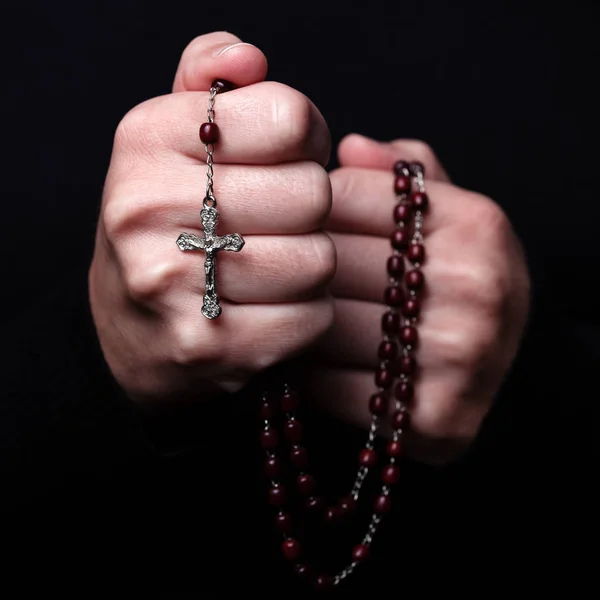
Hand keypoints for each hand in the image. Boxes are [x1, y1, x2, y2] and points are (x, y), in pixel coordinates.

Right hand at [89, 32, 334, 403]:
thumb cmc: (167, 223)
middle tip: (279, 222)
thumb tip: (249, 56)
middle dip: (310, 209)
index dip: (307, 138)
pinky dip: (306, 314)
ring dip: (311, 265)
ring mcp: (172, 284)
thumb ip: (207, 79)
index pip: (288, 116)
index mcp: (147, 139)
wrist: (131, 328)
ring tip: (273, 266)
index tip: (289, 158)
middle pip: (312, 193)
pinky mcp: (207, 347)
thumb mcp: (171, 139)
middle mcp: (147, 207)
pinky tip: (270, 309)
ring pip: (319, 261)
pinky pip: (312, 318)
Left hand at [305, 135, 529, 464]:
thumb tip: (350, 146)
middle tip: (273, 271)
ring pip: (324, 324)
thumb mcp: (448, 217)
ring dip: (293, 319)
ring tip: (287, 312)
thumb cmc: (451, 282)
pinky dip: (306, 374)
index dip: (307, 211)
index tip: (295, 224)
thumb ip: (406, 174)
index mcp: (477, 224)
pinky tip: (309, 361)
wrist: (484, 370)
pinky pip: (328, 385)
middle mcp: (478, 287)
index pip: (346, 193)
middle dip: (295, 268)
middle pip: (330, 260)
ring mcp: (461, 356)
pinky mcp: (436, 418)